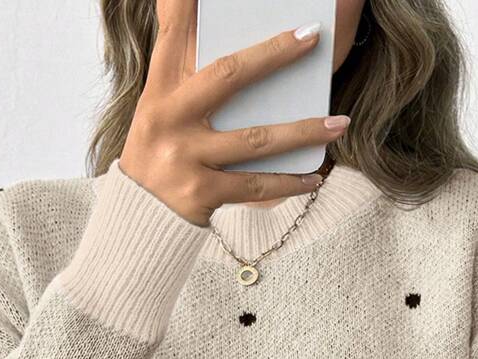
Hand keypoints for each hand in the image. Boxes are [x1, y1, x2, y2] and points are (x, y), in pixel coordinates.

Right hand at [118, 0, 351, 225]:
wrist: (137, 218)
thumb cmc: (159, 155)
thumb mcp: (159, 109)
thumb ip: (184, 71)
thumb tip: (206, 28)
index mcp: (159, 91)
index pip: (173, 34)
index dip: (187, 4)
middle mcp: (169, 119)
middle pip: (228, 76)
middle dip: (274, 54)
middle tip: (312, 37)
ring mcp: (185, 158)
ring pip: (255, 140)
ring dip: (302, 131)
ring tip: (339, 124)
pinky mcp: (201, 195)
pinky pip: (255, 186)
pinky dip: (288, 183)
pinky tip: (314, 177)